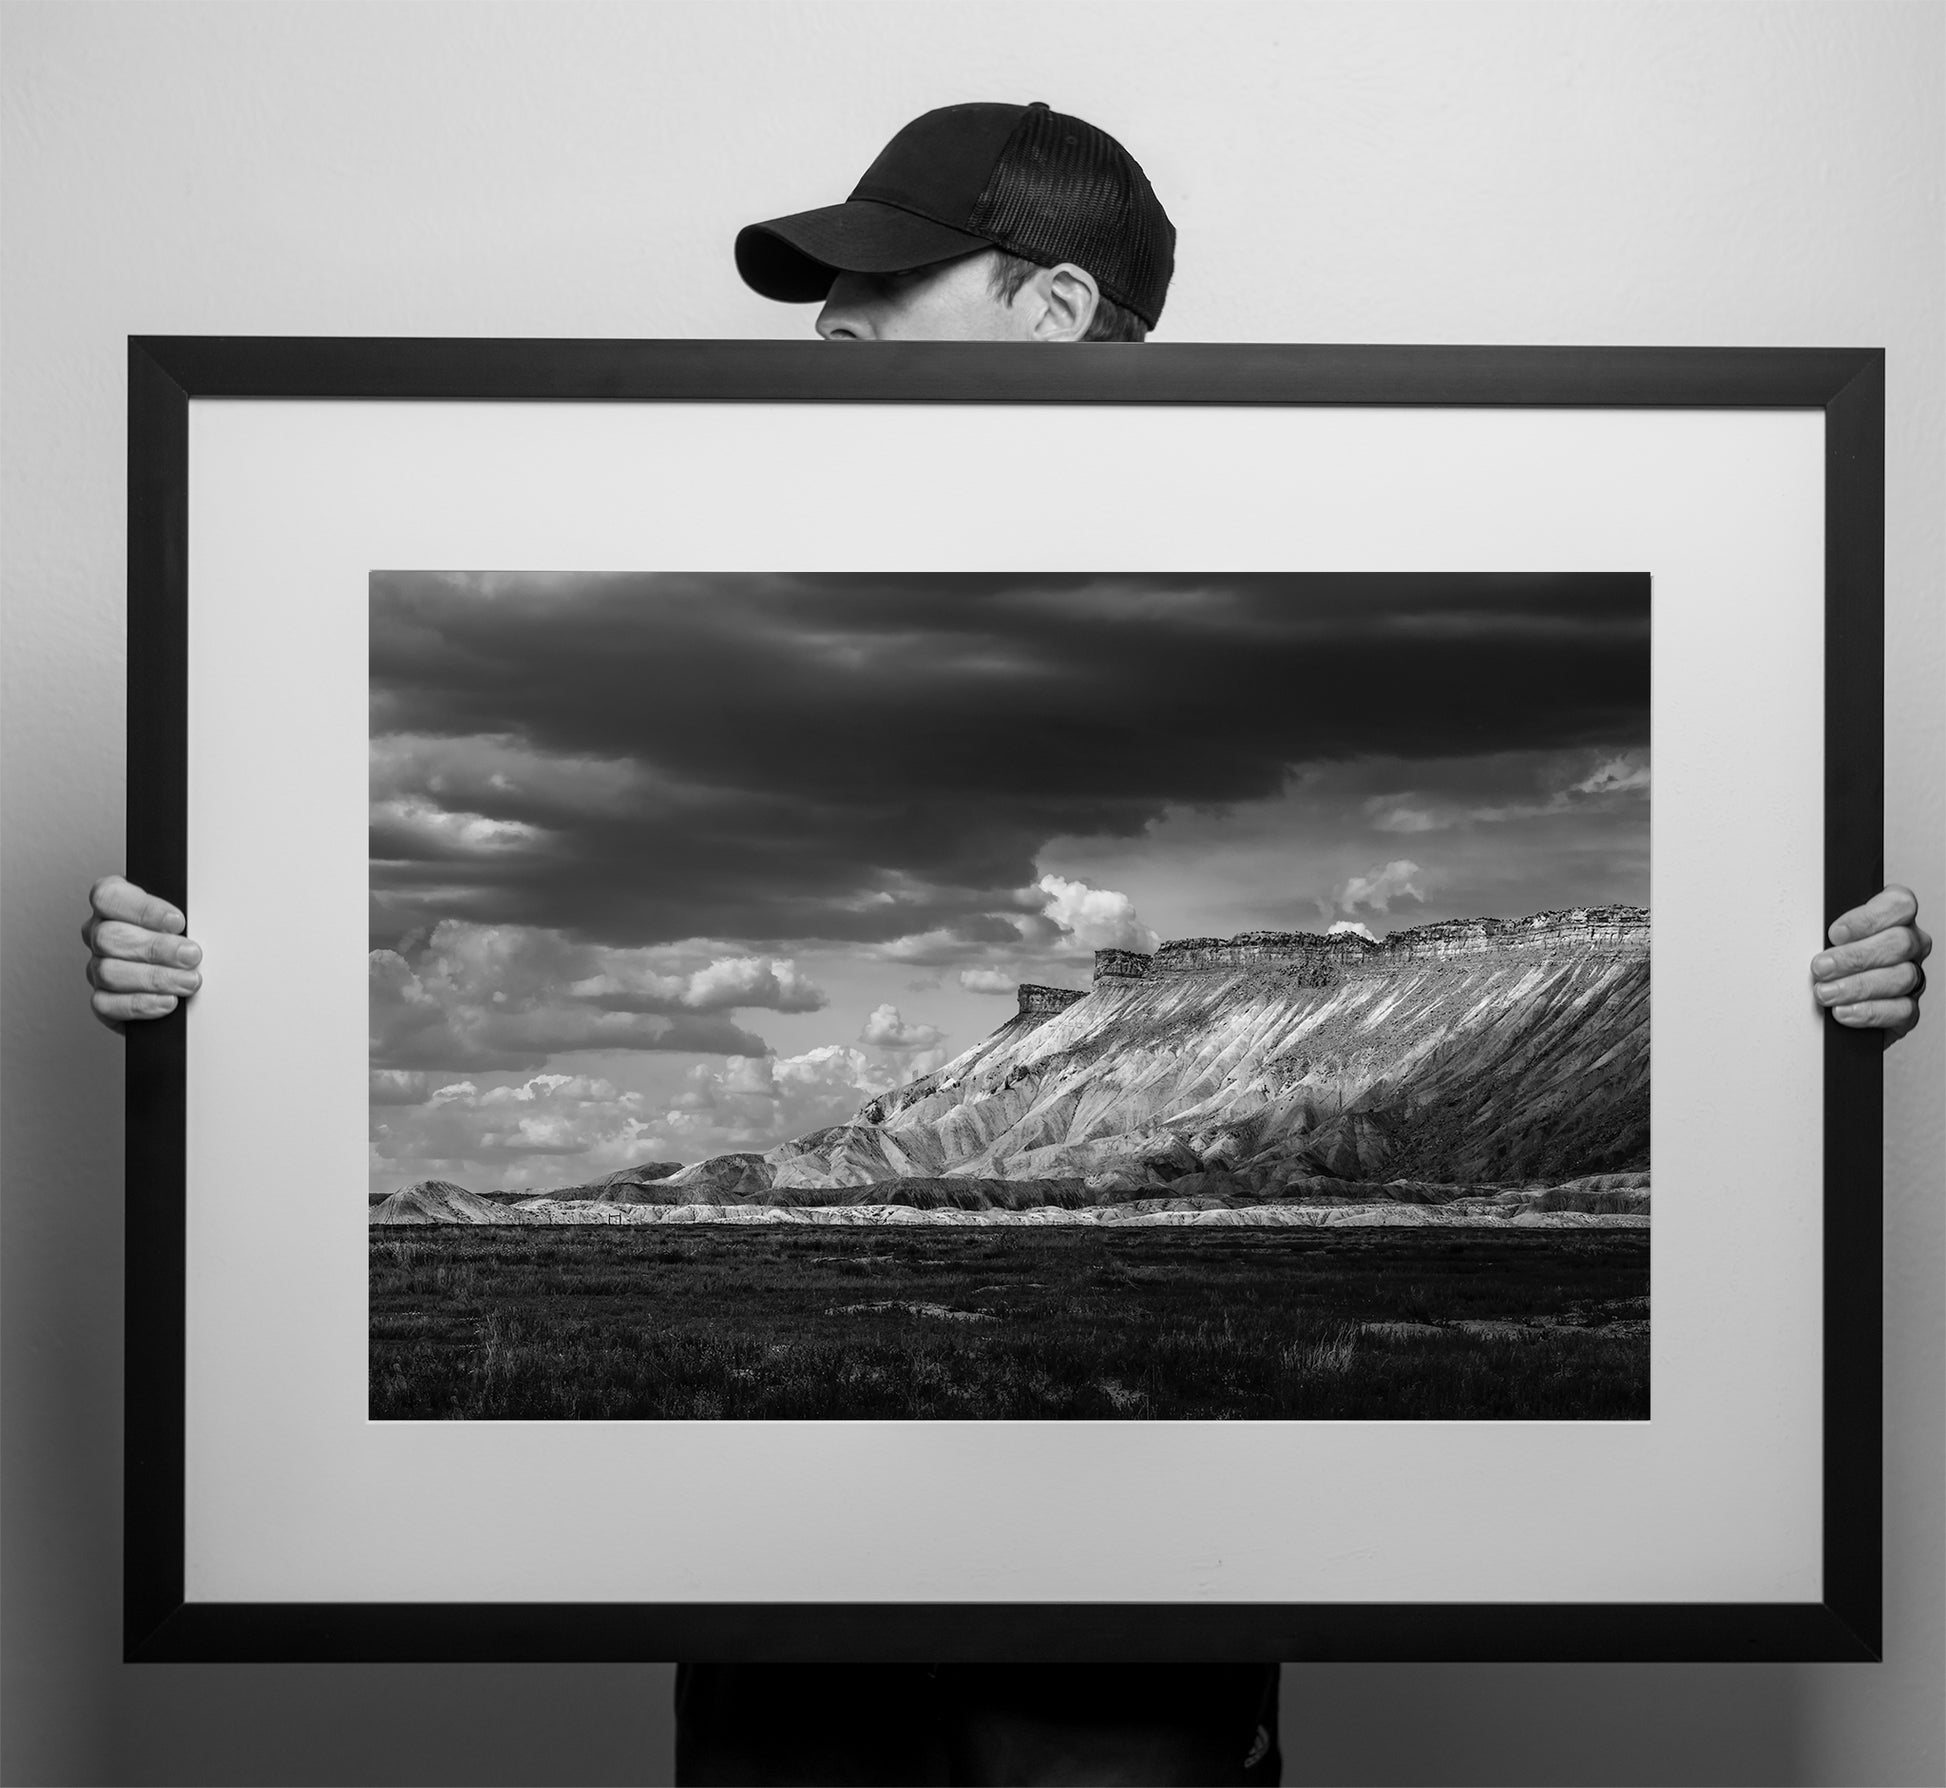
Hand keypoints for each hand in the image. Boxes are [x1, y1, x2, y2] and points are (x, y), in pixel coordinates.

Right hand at [84, 875, 202, 1029]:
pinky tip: (168, 1001)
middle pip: (109, 937)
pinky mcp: (102, 1000)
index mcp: (114, 906)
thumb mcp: (185, 918)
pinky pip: (107, 1004)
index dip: (142, 909)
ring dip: (155, 978)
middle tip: (191, 956)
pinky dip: (141, 1004)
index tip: (178, 922)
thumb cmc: (182, 939)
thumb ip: (184, 914)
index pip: (108, 896)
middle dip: (156, 948)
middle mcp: (100, 935)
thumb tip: (205, 919)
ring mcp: (98, 967)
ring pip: (109, 971)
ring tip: (188, 981)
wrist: (179, 979)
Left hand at [1812, 884, 1927, 1043]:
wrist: (1831, 999)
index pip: (1899, 904)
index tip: (1835, 933)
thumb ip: (1830, 931)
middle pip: (1900, 943)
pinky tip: (1843, 1011)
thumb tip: (1811, 935)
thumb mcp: (1827, 936)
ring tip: (1825, 993)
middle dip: (1855, 957)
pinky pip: (1901, 1010)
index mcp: (1895, 918)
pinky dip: (1868, 1012)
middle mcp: (1910, 944)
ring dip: (1857, 987)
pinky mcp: (1908, 1008)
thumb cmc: (1830, 958)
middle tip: (1821, 967)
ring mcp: (1912, 976)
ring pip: (1901, 977)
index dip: (1869, 918)